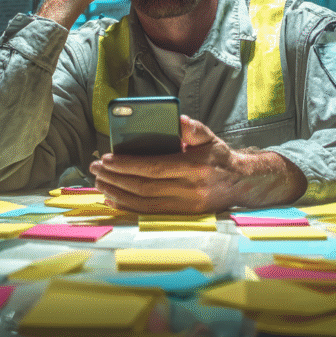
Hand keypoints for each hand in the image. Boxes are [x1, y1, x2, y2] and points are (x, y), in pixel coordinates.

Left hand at [89, 116, 306, 213]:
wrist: (240, 184)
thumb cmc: (219, 158)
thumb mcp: (210, 138)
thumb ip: (193, 129)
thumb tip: (177, 120)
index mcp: (193, 168)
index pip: (153, 168)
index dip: (126, 165)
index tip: (106, 159)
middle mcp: (188, 190)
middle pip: (143, 187)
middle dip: (115, 178)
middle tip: (95, 169)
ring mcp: (184, 206)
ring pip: (143, 203)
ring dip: (116, 193)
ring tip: (99, 182)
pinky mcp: (181, 216)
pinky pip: (149, 214)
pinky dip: (127, 206)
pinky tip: (113, 198)